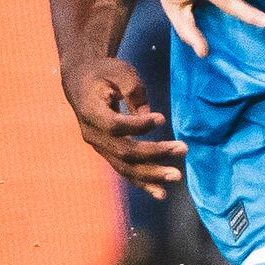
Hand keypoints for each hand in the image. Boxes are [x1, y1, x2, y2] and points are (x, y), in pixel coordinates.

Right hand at [65, 53, 186, 191]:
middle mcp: (91, 134)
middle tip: (183, 149)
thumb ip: (134, 90)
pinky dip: (143, 183)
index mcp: (90, 111)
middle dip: (155, 153)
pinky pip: (124, 170)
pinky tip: (161, 193)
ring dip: (152, 174)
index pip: (115, 126)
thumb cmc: (103, 72)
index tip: (161, 118)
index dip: (138, 126)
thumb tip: (149, 118)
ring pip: (125, 167)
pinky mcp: (107, 152)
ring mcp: (98, 147)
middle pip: (124, 152)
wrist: (80, 82)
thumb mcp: (119, 71)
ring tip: (176, 175)